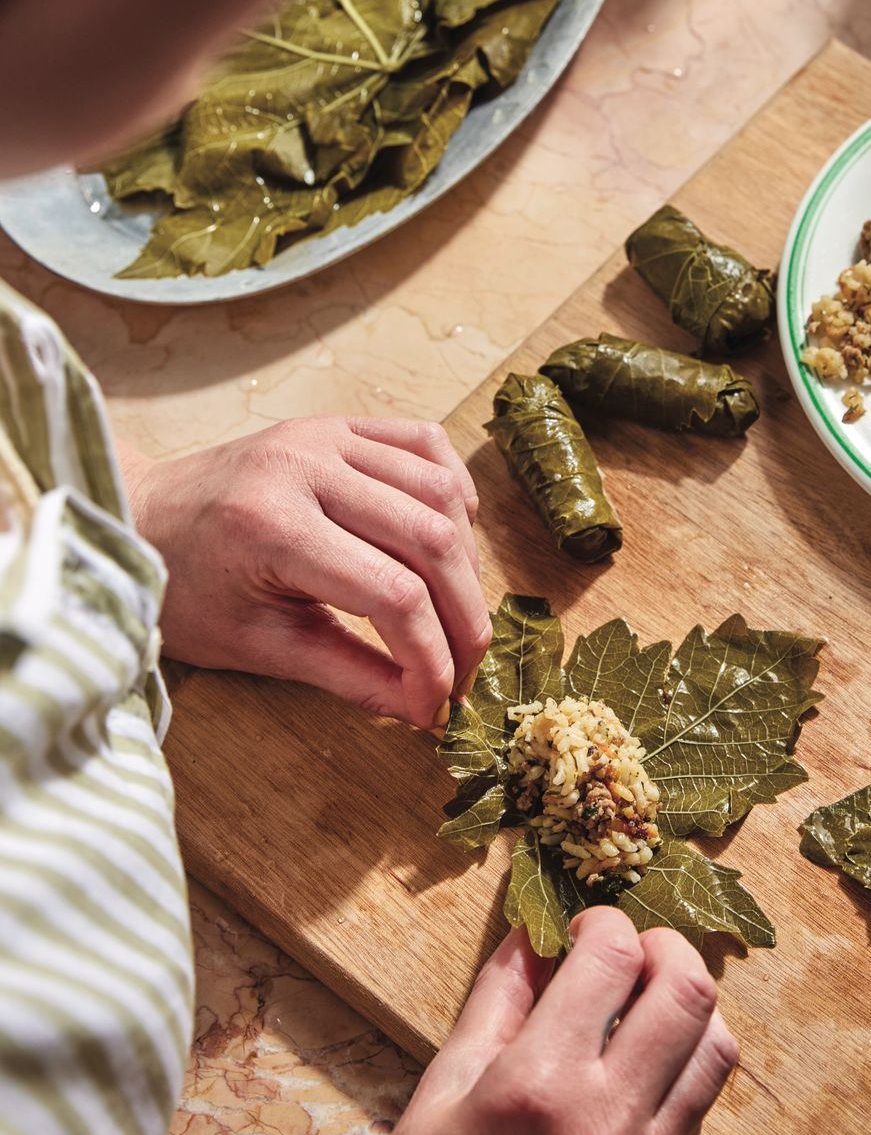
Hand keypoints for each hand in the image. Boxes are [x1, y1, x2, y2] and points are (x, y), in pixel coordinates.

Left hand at [122, 416, 489, 728]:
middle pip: (431, 542)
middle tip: (465, 670)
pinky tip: (452, 538)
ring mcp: (325, 436)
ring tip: (459, 617)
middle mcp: (306, 468)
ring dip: (467, 564)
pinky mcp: (337, 424)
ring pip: (440, 494)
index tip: (437, 704)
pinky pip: (425, 443)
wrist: (139, 518)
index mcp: (273, 527)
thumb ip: (347, 674)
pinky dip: (454, 492)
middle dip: (463, 618)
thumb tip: (422, 709)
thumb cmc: (185, 590)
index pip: (392, 596)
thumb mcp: (257, 646)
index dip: (430, 658)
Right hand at [255, 911, 738, 1134]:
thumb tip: (535, 933)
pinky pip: (696, 1118)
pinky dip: (679, 1076)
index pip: (613, 956)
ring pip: (716, 1054)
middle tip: (629, 954)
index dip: (602, 921)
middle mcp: (604, 1124)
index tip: (583, 926)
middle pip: (689, 992)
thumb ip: (497, 998)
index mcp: (538, 1083)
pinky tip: (635, 1077)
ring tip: (645, 1009)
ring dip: (689, 1011)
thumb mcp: (441, 1086)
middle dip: (665, 948)